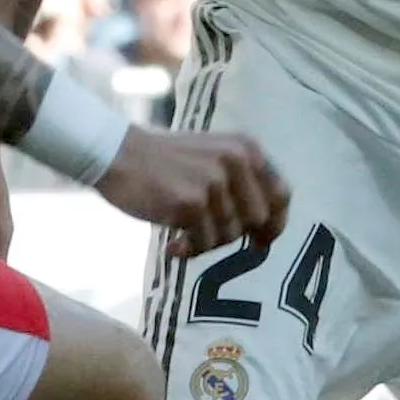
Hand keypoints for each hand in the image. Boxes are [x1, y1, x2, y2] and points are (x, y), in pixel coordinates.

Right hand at [93, 124, 284, 257]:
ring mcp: (215, 181)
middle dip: (234, 234)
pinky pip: (205, 242)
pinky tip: (172, 246)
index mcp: (247, 148)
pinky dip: (189, 250)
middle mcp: (237, 161)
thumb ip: (242, 184)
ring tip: (183, 236)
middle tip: (207, 237)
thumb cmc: (164, 162)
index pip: (281, 194)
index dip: (276, 223)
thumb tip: (265, 232)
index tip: (261, 241)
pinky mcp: (192, 202)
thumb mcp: (213, 157)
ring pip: (230, 234)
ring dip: (206, 242)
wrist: (118, 154)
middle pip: (257, 219)